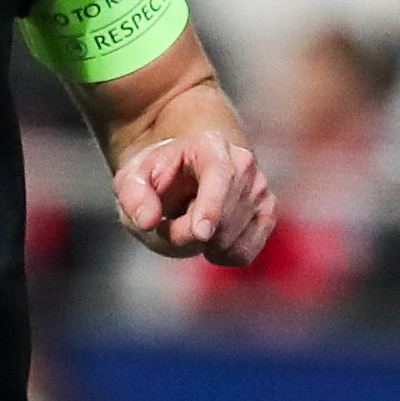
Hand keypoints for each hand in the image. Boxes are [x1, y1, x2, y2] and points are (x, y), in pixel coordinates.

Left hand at [114, 130, 277, 267]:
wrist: (183, 172)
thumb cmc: (157, 175)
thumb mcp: (132, 179)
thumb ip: (134, 197)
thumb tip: (148, 221)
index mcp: (211, 145)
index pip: (219, 176)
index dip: (211, 206)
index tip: (200, 233)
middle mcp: (244, 164)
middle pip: (220, 220)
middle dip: (186, 234)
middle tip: (167, 224)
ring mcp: (260, 189)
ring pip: (230, 241)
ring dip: (202, 246)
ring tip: (190, 222)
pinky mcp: (267, 214)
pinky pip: (244, 253)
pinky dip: (222, 255)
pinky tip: (209, 238)